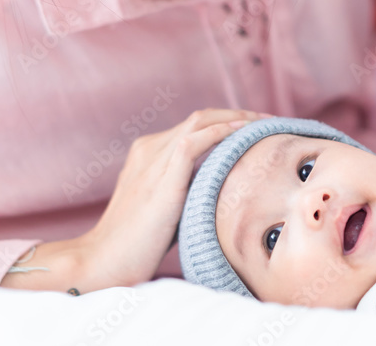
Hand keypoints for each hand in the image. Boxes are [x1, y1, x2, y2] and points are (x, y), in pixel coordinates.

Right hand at [76, 108, 270, 289]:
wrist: (106, 260)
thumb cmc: (138, 244)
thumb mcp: (167, 207)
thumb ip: (188, 191)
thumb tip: (225, 189)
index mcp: (147, 152)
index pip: (194, 126)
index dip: (227, 122)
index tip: (257, 130)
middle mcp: (149, 148)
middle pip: (200, 118)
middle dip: (238, 115)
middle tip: (269, 121)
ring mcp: (152, 160)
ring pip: (200, 122)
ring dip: (237, 118)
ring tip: (266, 123)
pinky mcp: (160, 178)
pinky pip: (193, 142)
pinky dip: (221, 131)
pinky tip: (244, 132)